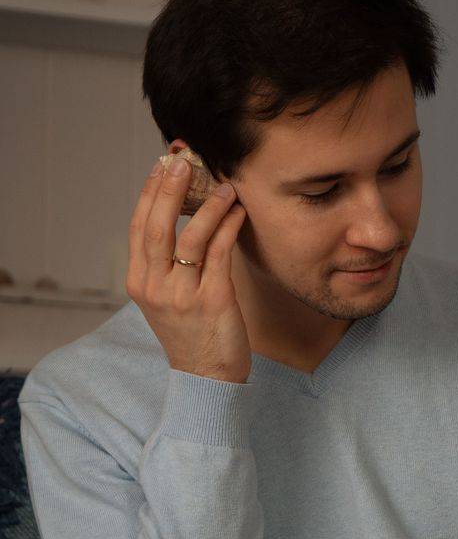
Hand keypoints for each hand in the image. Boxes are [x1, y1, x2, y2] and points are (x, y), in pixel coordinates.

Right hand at [126, 154, 250, 382]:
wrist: (207, 377)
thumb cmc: (192, 334)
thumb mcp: (167, 298)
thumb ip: (168, 263)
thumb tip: (182, 213)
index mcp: (140, 282)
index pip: (139, 227)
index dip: (150, 193)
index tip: (162, 165)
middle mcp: (156, 287)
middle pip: (157, 227)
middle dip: (170, 190)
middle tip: (184, 161)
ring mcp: (182, 295)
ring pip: (190, 238)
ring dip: (208, 206)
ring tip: (225, 186)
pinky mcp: (213, 300)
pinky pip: (220, 254)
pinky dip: (229, 228)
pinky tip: (238, 212)